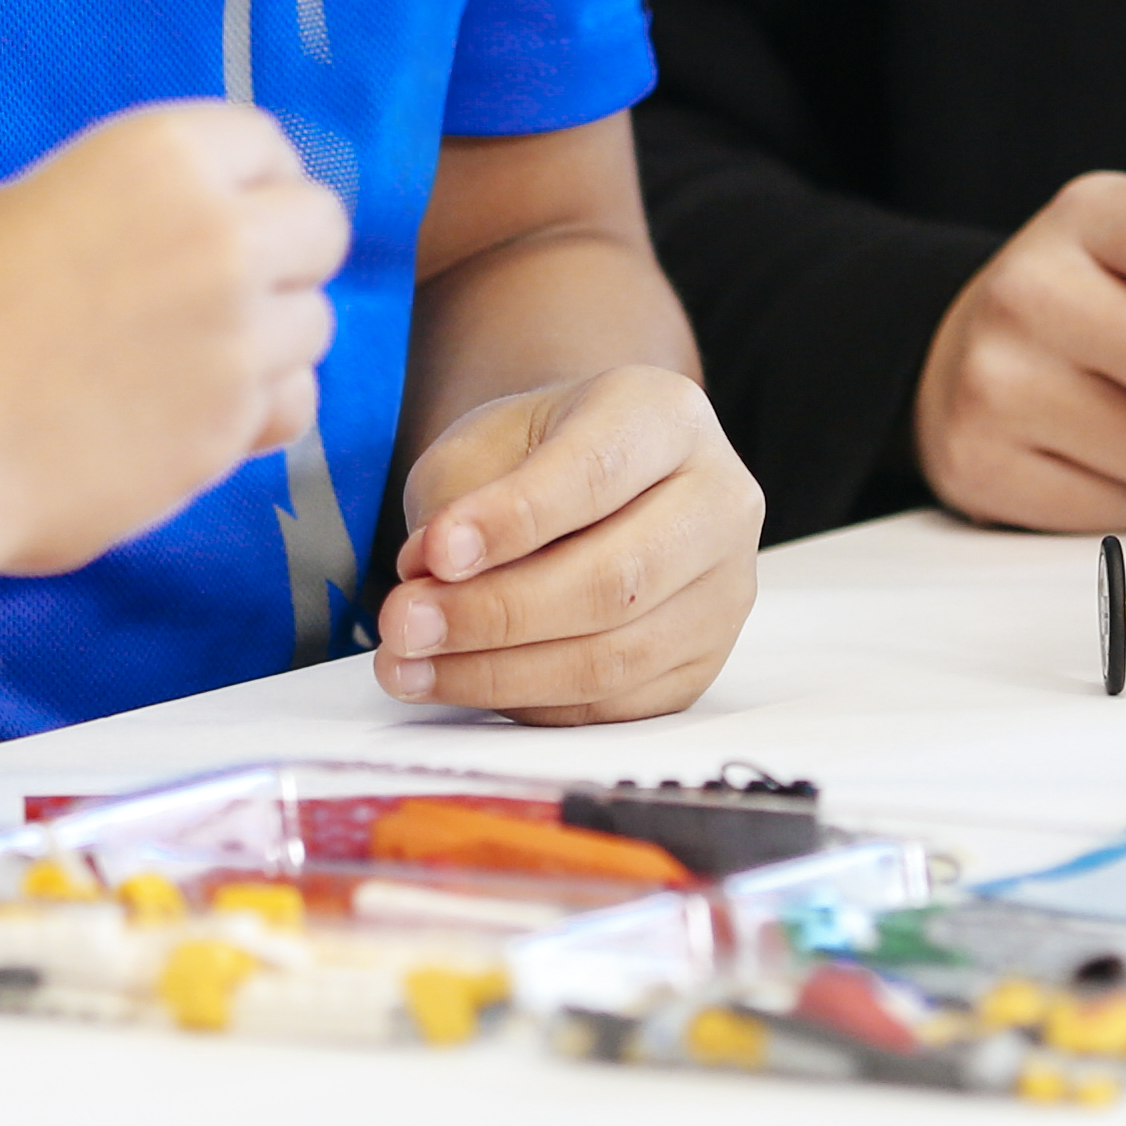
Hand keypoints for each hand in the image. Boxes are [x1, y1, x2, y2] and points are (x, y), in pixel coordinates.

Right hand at [0, 101, 341, 588]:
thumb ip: (101, 206)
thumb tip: (152, 228)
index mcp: (155, 156)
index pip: (266, 141)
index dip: (238, 179)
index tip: (211, 207)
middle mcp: (217, 238)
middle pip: (318, 227)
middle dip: (275, 252)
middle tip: (209, 285)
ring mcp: (233, 342)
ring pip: (312, 325)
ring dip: (262, 338)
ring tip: (176, 357)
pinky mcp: (225, 436)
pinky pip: (288, 409)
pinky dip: (251, 413)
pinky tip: (182, 416)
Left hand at [374, 370, 761, 722]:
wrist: (594, 479)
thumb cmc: (537, 453)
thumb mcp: (486, 443)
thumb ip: (458, 500)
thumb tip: (429, 580)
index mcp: (667, 418)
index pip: (595, 474)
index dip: (512, 521)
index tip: (434, 554)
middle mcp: (718, 503)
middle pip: (614, 581)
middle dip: (494, 613)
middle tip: (404, 624)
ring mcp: (721, 592)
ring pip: (613, 657)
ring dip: (497, 673)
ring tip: (410, 666)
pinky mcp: (700, 664)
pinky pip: (612, 706)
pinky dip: (526, 704)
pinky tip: (458, 685)